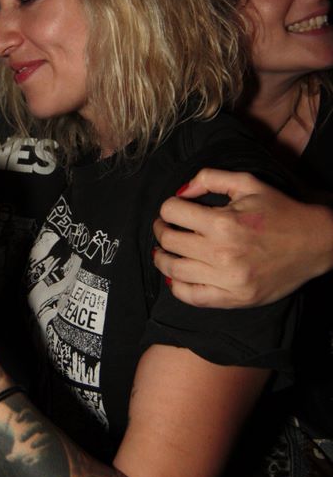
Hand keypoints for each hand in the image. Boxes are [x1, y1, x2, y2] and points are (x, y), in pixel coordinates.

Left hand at [152, 168, 332, 306]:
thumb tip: (180, 191)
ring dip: (161, 259)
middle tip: (164, 228)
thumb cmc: (279, 210)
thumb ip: (210, 178)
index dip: (168, 207)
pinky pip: (192, 297)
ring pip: (174, 271)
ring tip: (163, 251)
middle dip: (161, 231)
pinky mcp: (234, 298)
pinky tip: (175, 277)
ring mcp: (227, 280)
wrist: (315, 243)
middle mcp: (222, 253)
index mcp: (223, 222)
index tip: (172, 210)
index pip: (172, 212)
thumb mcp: (247, 183)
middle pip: (169, 241)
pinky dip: (176, 287)